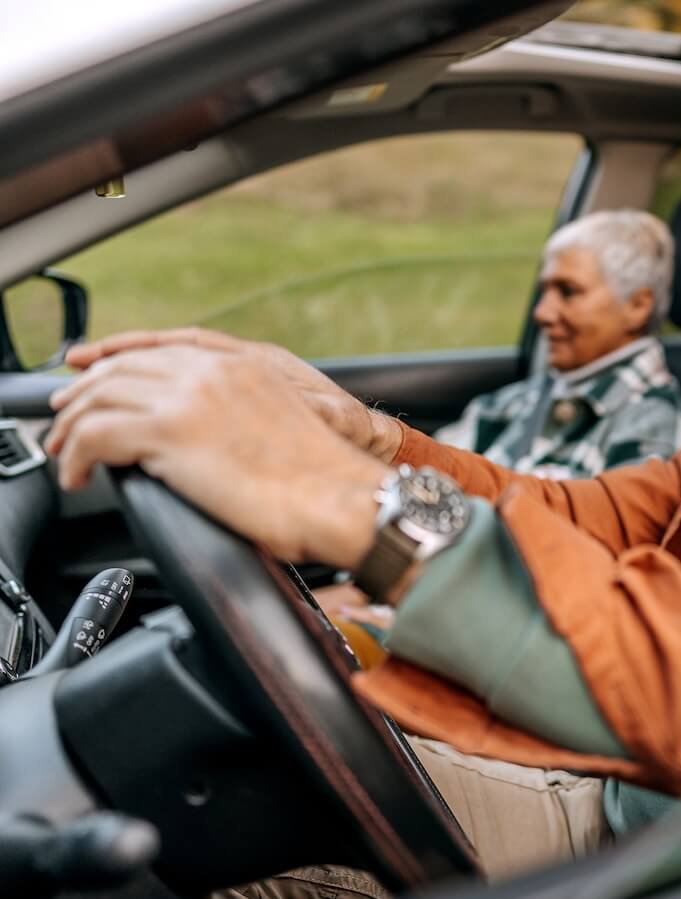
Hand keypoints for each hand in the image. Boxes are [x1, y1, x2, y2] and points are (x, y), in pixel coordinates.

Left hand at [47, 345, 390, 567]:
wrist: (342, 496)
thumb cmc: (325, 479)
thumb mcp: (284, 423)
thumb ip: (246, 413)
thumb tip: (215, 437)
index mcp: (247, 363)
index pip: (164, 345)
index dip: (119, 355)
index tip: (90, 370)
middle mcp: (215, 370)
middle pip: (124, 364)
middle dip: (85, 389)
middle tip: (64, 417)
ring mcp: (191, 397)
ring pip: (101, 394)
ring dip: (72, 424)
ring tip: (64, 451)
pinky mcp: (171, 432)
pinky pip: (96, 434)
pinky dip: (76, 455)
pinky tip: (79, 474)